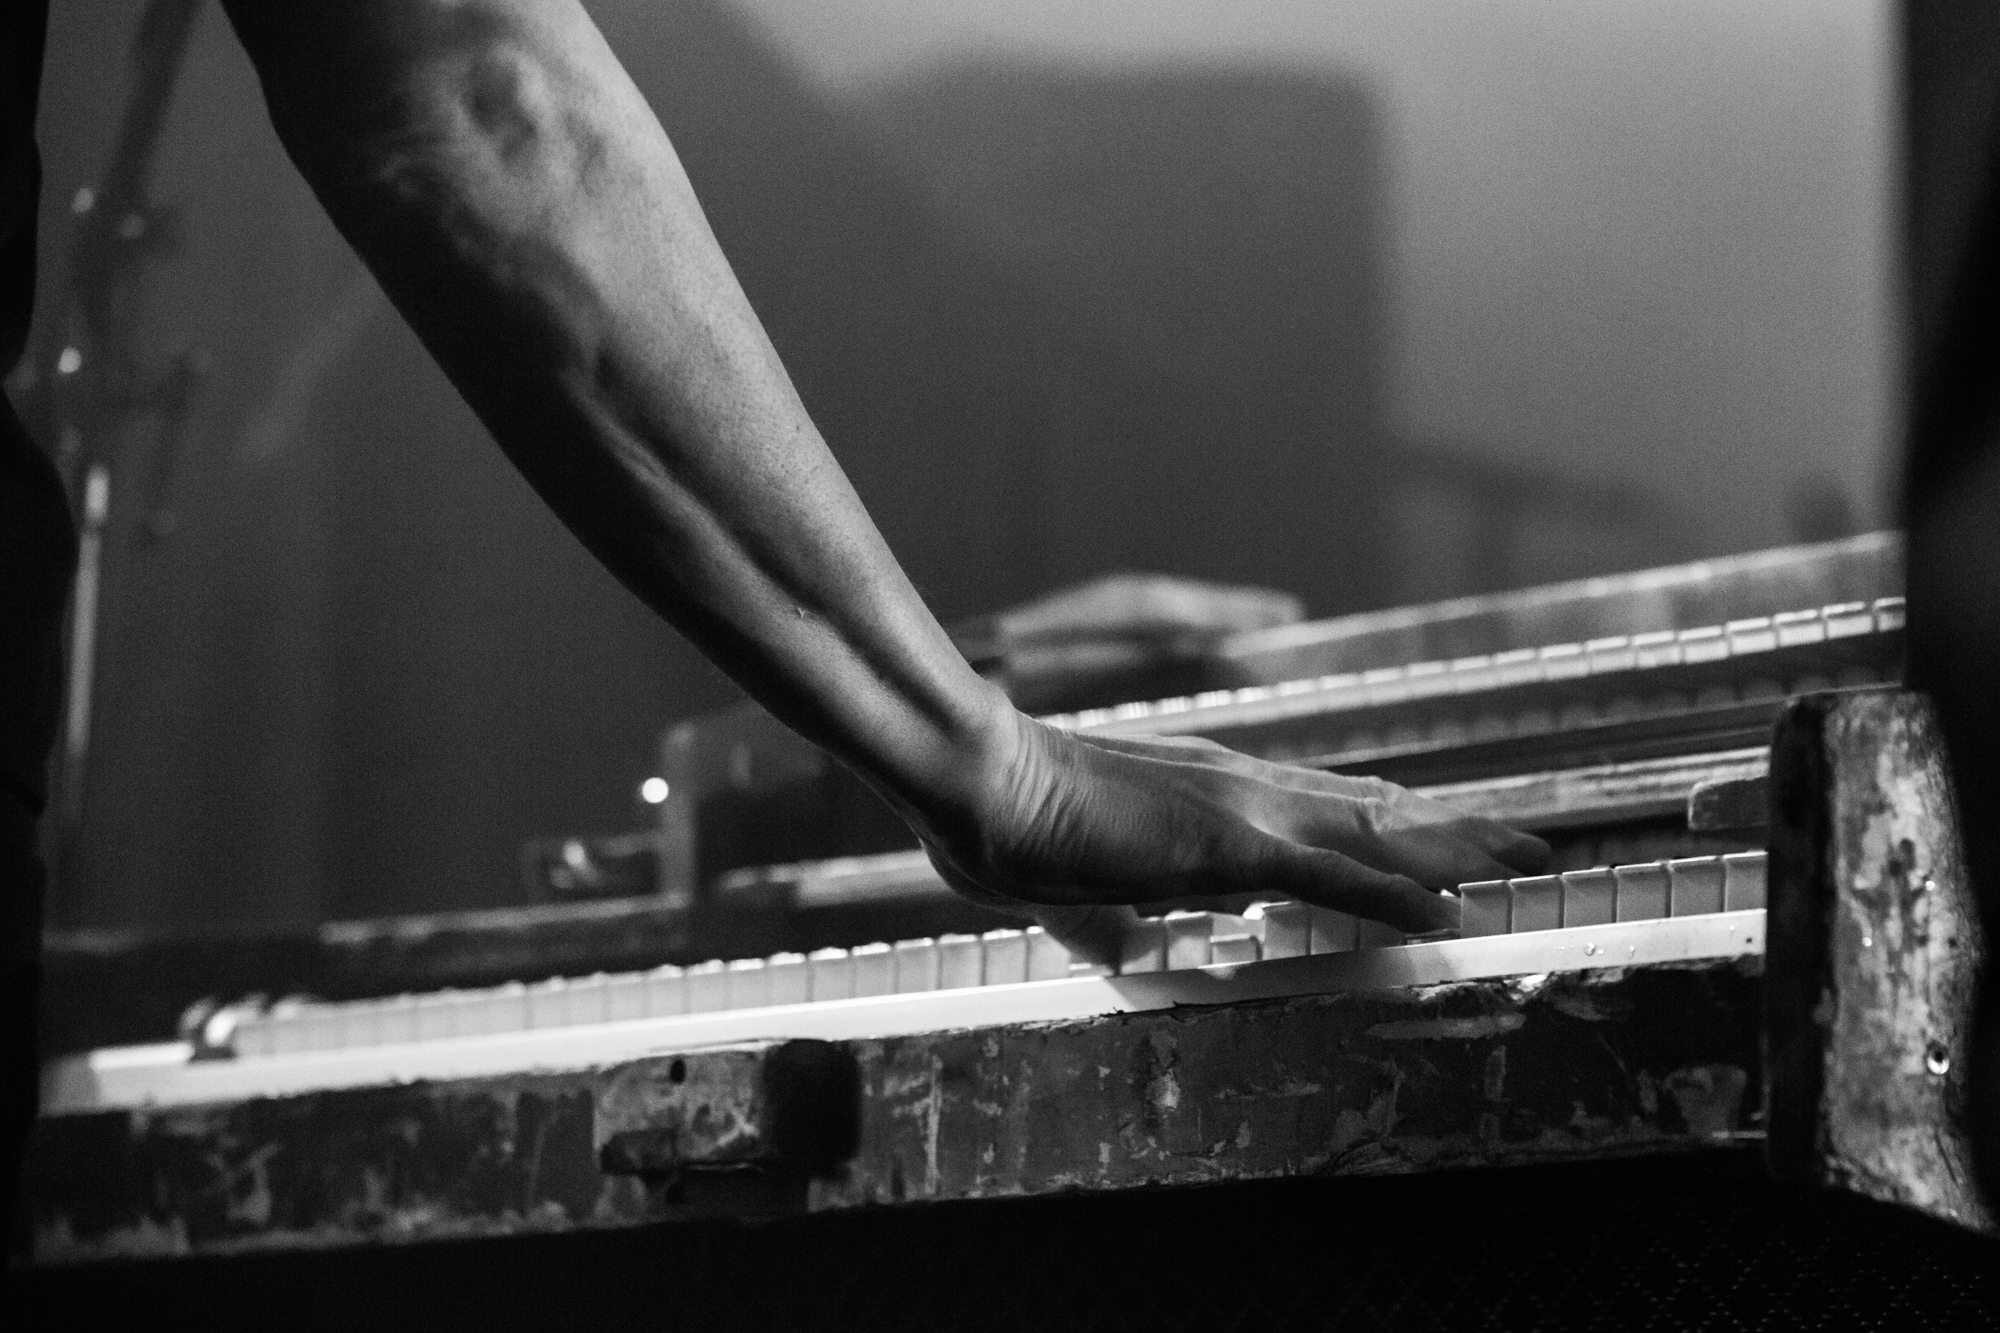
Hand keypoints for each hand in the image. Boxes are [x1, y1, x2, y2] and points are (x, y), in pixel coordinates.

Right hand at [915, 714, 1549, 961]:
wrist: (981, 777)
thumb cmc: (1015, 823)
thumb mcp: (1076, 883)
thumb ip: (1108, 914)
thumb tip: (1113, 950)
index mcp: (1217, 797)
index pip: (1331, 809)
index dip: (1400, 826)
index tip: (1452, 840)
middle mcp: (1248, 791)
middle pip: (1379, 811)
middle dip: (1461, 828)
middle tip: (1530, 842)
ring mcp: (1244, 813)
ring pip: (1380, 833)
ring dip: (1461, 849)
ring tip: (1531, 860)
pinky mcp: (1228, 846)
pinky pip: (1333, 877)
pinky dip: (1396, 892)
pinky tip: (1451, 908)